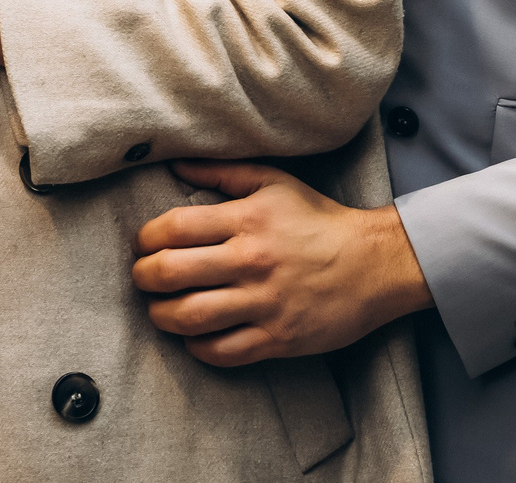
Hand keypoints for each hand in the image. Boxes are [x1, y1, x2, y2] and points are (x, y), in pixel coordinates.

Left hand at [131, 161, 432, 363]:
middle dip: (143, 277)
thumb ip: (221, 172)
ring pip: (191, 316)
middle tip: (142, 278)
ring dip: (162, 316)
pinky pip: (223, 351)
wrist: (374, 263)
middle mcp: (251, 261)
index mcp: (247, 220)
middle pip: (172, 273)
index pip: (174, 228)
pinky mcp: (279, 338)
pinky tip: (194, 337)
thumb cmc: (319, 219)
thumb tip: (175, 165)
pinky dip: (198, 347)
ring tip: (159, 310)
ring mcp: (265, 303)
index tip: (143, 244)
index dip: (146, 238)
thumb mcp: (273, 183)